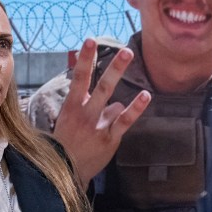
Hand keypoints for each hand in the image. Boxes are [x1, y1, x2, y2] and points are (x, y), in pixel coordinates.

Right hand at [53, 38, 150, 184]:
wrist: (65, 171)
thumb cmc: (67, 142)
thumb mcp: (68, 119)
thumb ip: (86, 104)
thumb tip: (108, 95)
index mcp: (71, 107)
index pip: (79, 78)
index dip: (85, 59)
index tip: (91, 40)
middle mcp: (84, 114)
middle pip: (101, 85)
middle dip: (114, 68)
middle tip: (126, 51)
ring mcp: (97, 126)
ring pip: (112, 100)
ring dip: (120, 78)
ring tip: (130, 59)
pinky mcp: (109, 139)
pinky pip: (124, 120)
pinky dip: (135, 108)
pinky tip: (146, 95)